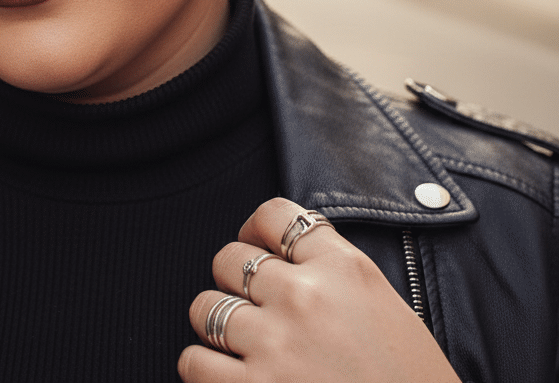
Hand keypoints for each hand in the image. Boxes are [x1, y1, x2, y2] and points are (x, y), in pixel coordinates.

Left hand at [178, 197, 460, 382]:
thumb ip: (332, 274)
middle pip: (230, 259)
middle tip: (253, 309)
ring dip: (217, 327)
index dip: (255, 230)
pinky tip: (228, 377)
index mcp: (344, 269)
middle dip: (234, 282)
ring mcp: (276, 345)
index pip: (274, 214)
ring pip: (206, 308)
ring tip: (241, 347)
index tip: (256, 248)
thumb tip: (279, 257)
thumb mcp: (386, 309)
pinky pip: (194, 362)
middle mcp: (305, 297)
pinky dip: (203, 369)